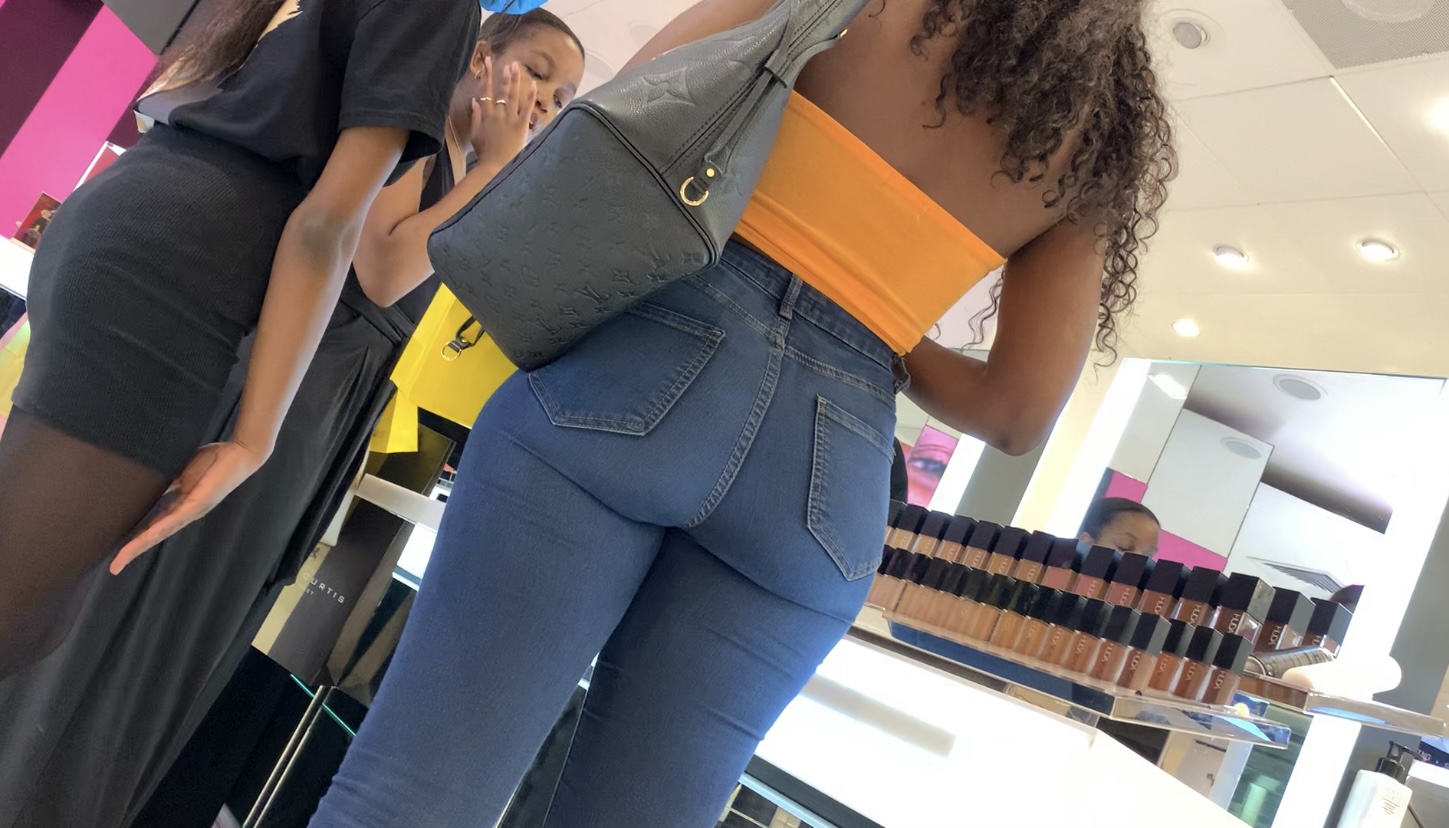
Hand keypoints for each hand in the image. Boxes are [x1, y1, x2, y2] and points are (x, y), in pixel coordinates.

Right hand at [110, 441, 270, 572]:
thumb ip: (166, 480)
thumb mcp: (182, 471)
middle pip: (154, 535)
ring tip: (123, 558)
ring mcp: (193, 509)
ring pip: (162, 531)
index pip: (152, 527)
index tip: (118, 555)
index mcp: (180, 506)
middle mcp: (185, 512)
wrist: (240, 452)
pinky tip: (148, 536)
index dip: (135, 540)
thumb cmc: (213, 461)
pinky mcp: (201, 501)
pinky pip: (177, 517)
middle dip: (133, 550)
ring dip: (141, 545)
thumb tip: (144, 480)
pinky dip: (161, 527)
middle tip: (114, 567)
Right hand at [470, 57, 537, 168]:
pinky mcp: (520, 126)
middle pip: (500, 90)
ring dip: (514, 80)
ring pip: (512, 95)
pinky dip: (530, 96)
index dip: (486, 76)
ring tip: (516, 67)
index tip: (487, 63)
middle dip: (503, 75)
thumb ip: (475, 116)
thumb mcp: (475, 134)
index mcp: (486, 115)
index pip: (485, 91)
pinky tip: (533, 85)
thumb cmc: (484, 153)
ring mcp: (509, 119)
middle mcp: (497, 114)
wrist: (494, 166)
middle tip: (508, 63)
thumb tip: (474, 101)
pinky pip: (526, 108)